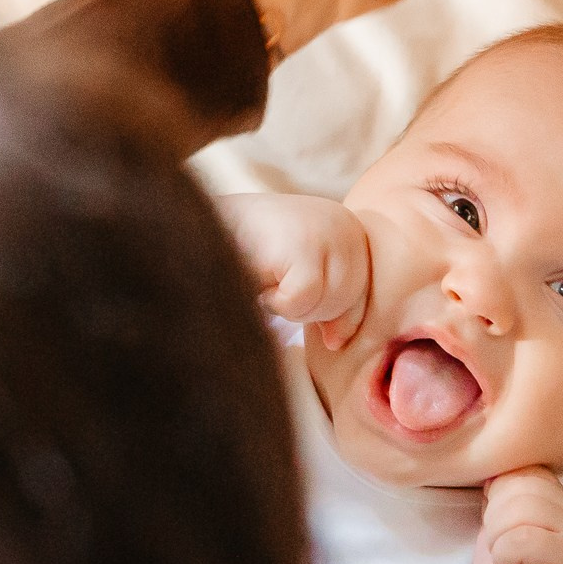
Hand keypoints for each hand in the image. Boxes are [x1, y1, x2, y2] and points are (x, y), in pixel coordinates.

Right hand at [218, 193, 370, 349]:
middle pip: (349, 299)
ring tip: (265, 278)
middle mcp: (344, 222)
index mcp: (348, 226)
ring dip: (290, 306)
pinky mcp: (301, 246)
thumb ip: (327, 301)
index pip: (364, 289)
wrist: (198, 220)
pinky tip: (258, 278)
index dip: (340, 314)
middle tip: (276, 289)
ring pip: (326, 304)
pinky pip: (301, 302)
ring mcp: (324, 231)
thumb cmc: (248, 248)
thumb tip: (338, 343)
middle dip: (310, 310)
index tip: (314, 319)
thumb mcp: (299, 271)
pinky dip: (275, 302)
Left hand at [475, 467, 562, 563]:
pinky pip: (519, 540)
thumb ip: (505, 490)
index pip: (520, 469)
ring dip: (498, 542)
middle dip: (495, 522)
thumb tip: (493, 467)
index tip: (504, 531)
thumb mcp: (500, 520)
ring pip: (516, 512)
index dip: (497, 499)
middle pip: (516, 487)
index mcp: (557, 496)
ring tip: (510, 562)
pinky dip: (504, 559)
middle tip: (506, 551)